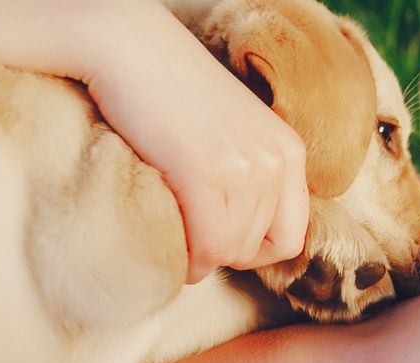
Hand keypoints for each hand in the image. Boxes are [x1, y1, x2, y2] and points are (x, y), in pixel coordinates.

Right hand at [76, 0, 308, 282]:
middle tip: (187, 235)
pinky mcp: (207, 173)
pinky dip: (187, 258)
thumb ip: (250, 177)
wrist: (127, 46)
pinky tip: (170, 245)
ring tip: (174, 231)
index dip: (252, 251)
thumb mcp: (233, 133)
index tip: (219, 241)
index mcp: (290, 151)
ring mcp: (246, 167)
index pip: (291, 237)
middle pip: (258, 248)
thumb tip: (241, 244)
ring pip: (229, 251)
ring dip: (198, 254)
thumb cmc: (169, 93)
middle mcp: (277, 161)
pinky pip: (207, 246)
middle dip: (220, 252)